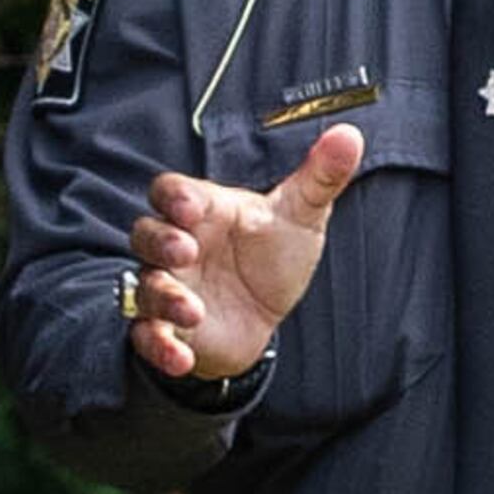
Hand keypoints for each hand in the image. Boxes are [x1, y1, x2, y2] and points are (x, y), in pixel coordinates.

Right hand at [122, 123, 362, 379]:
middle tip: (187, 252)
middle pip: (146, 234)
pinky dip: (159, 347)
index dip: (174, 197)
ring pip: (144, 285)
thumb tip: (349, 134)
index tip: (192, 209)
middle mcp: (178, 247)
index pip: (171, 191)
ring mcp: (170, 287)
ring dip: (162, 297)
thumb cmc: (274, 256)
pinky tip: (182, 358)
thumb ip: (321, 177)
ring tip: (193, 310)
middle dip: (161, 242)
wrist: (266, 316)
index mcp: (203, 211)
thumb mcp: (301, 217)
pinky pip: (148, 336)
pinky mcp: (170, 328)